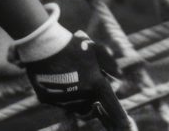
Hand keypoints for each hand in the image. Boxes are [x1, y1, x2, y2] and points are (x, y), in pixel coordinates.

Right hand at [18, 30, 134, 129]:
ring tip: (71, 78)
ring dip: (77, 97)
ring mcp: (63, 99)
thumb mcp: (95, 48)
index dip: (118, 114)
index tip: (125, 124)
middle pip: (91, 104)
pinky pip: (59, 102)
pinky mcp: (48, 100)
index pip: (110, 104)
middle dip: (92, 96)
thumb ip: (110, 63)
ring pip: (75, 106)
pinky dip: (60, 94)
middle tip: (86, 81)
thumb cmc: (73, 45)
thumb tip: (119, 76)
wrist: (44, 45)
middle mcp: (80, 95)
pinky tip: (56, 79)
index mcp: (95, 83)